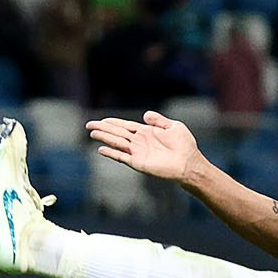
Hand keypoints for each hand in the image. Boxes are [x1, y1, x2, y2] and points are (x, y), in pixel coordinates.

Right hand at [85, 111, 200, 181]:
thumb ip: (158, 120)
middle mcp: (139, 142)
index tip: (102, 120)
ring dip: (104, 138)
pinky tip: (101, 149)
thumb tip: (145, 114)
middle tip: (89, 125)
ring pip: (117, 142)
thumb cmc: (184, 145)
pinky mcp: (138, 163)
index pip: (125, 126)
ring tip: (92, 133)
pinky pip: (121, 157)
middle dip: (103, 129)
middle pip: (117, 133)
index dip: (113, 122)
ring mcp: (137, 152)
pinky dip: (112, 153)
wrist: (188, 162)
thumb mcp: (173, 126)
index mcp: (146, 132)